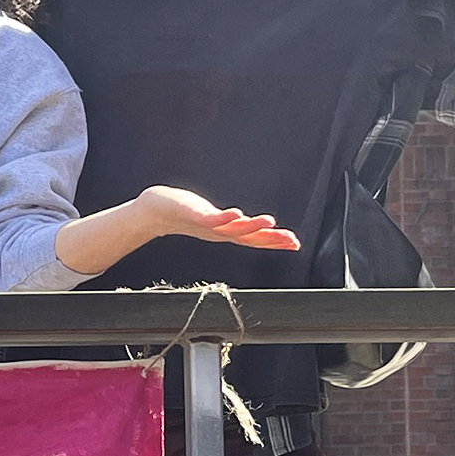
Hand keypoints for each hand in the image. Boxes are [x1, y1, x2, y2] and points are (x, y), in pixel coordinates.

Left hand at [135, 184, 297, 250]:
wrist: (158, 212)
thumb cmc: (190, 215)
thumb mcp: (219, 221)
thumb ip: (236, 224)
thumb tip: (252, 225)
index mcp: (228, 233)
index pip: (256, 240)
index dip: (276, 242)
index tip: (296, 244)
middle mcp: (221, 233)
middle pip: (250, 238)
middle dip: (271, 239)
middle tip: (291, 239)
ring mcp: (208, 225)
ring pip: (234, 229)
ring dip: (251, 226)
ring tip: (269, 222)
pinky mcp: (195, 216)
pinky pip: (212, 218)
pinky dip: (224, 218)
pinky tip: (235, 214)